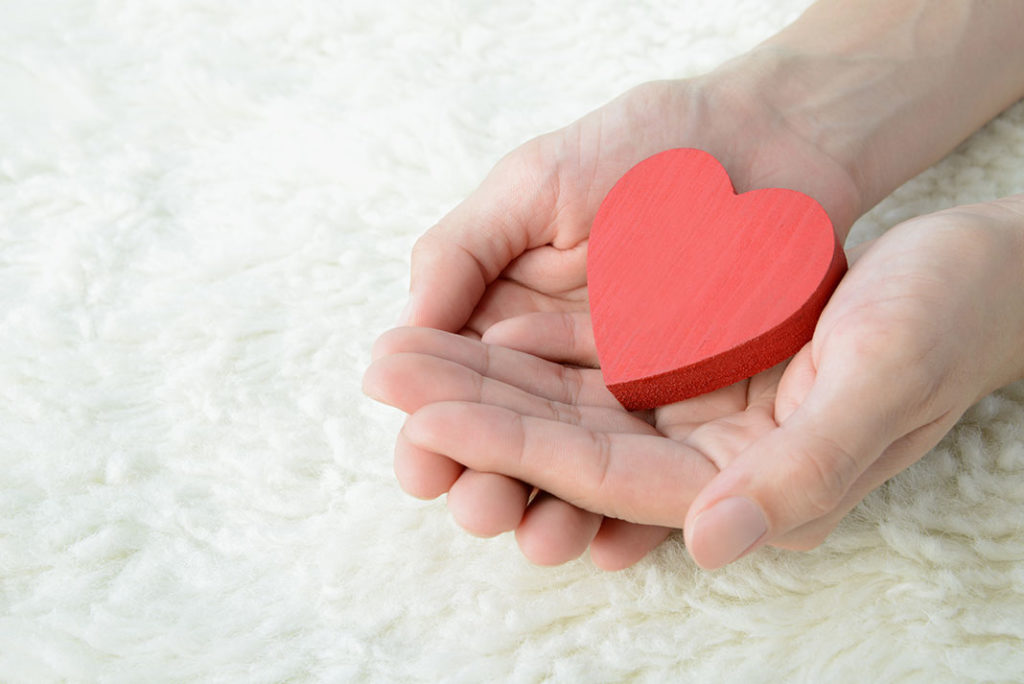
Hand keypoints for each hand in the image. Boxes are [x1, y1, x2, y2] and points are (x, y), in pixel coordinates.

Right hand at [368, 71, 862, 569]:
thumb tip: (399, 333)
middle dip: (486, 479)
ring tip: (533, 535)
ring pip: (579, 468)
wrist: (772, 140)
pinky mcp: (697, 413)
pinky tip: (605, 545)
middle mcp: (563, 364)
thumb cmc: (645, 146)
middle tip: (474, 506)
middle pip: (514, 438)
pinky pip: (658, 471)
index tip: (419, 461)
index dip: (436, 423)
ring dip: (549, 510)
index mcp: (511, 311)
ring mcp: (630, 394)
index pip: (460, 382)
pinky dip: (630, 513)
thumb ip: (463, 251)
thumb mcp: (535, 183)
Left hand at [393, 197, 1023, 567]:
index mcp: (744, 482)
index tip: (425, 419)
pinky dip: (534, 354)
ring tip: (403, 356)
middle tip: (383, 375)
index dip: (507, 446)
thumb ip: (802, 474)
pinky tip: (475, 336)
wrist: (973, 277)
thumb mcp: (885, 383)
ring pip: (567, 405)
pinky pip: (596, 369)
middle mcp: (706, 460)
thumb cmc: (943, 320)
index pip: (598, 474)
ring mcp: (695, 415)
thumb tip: (706, 542)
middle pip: (562, 442)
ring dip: (483, 382)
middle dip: (469, 412)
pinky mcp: (692, 370)